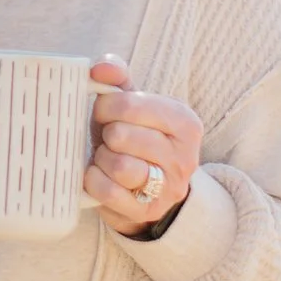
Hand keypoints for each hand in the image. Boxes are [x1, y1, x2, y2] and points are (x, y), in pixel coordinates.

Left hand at [84, 56, 200, 236]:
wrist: (145, 190)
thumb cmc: (133, 138)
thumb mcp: (132, 105)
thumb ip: (117, 78)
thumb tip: (98, 68)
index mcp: (185, 122)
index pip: (130, 103)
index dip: (105, 106)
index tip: (104, 113)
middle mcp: (184, 156)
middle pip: (121, 135)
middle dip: (104, 134)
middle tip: (107, 138)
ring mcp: (168, 188)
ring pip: (118, 165)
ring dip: (101, 158)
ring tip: (106, 157)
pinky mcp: (147, 211)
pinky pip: (108, 192)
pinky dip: (94, 180)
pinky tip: (99, 175)